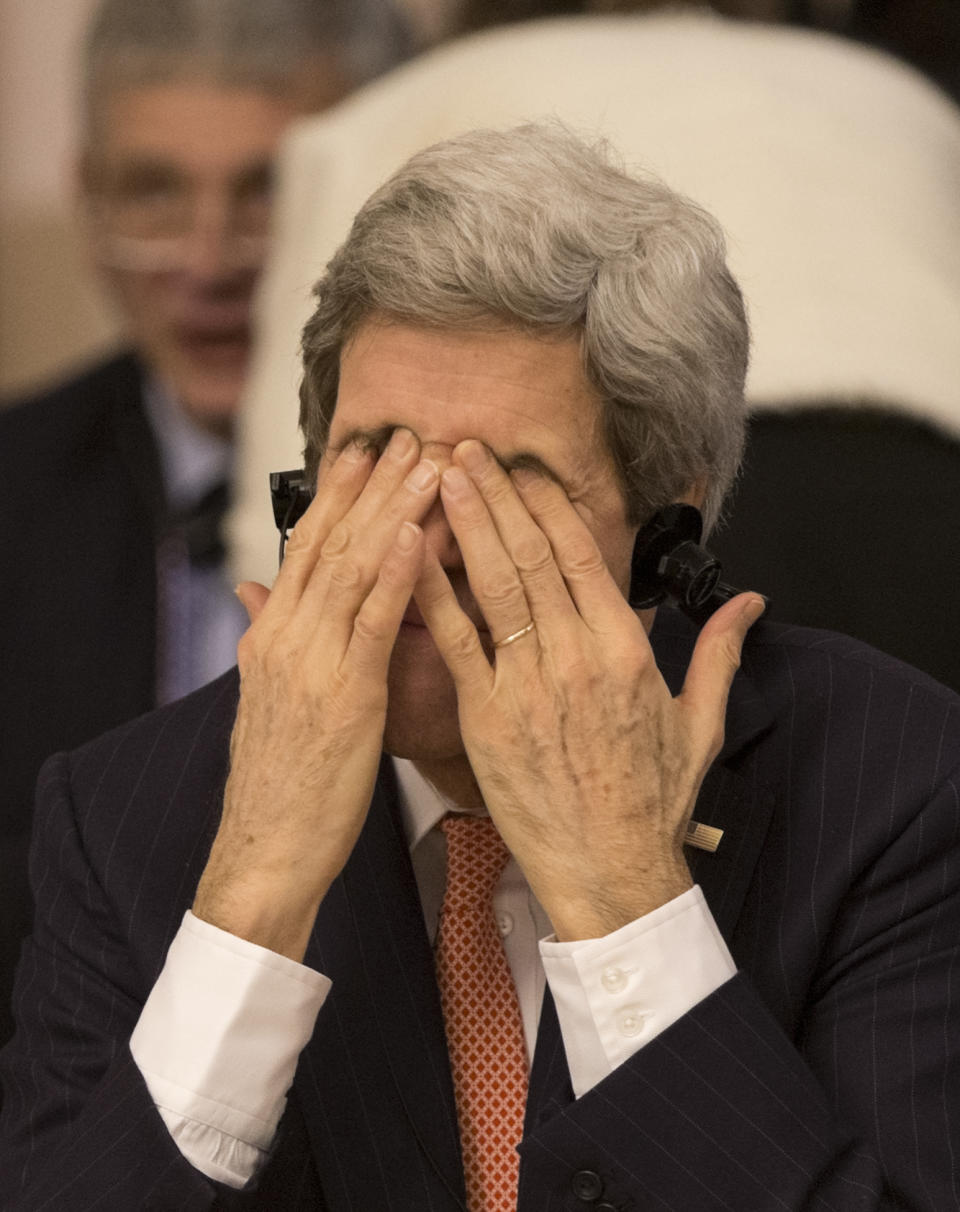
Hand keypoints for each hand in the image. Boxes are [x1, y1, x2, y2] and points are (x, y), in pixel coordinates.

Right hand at [193, 429, 439, 960]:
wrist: (265, 849)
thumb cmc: (281, 782)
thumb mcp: (266, 698)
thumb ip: (266, 636)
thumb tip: (255, 592)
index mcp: (274, 636)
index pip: (306, 547)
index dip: (337, 494)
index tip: (364, 450)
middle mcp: (287, 637)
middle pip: (330, 542)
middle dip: (370, 484)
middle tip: (405, 434)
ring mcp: (311, 662)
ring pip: (353, 569)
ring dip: (392, 510)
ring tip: (425, 462)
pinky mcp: (344, 695)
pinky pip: (371, 623)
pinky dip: (394, 574)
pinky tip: (416, 535)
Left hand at [415, 440, 765, 940]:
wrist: (610, 872)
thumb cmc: (650, 803)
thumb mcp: (699, 724)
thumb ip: (719, 653)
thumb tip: (749, 604)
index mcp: (625, 650)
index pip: (583, 554)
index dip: (549, 504)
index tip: (526, 469)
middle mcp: (576, 657)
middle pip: (531, 555)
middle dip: (498, 495)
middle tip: (468, 449)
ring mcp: (527, 686)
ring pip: (492, 586)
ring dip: (466, 524)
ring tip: (442, 476)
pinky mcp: (485, 717)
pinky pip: (456, 643)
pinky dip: (432, 594)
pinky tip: (409, 554)